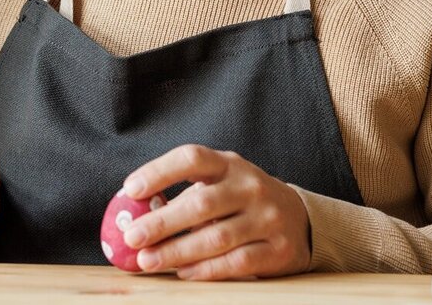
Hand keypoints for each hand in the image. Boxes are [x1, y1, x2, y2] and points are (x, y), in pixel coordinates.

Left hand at [121, 145, 310, 279]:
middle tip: (132, 236)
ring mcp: (267, 218)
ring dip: (177, 251)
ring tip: (147, 260)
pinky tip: (182, 272)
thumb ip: (186, 193)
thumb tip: (136, 213)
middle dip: (162, 222)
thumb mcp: (220, 182)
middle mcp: (250, 186)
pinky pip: (237, 262)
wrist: (300, 219)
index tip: (130, 189)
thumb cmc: (241, 199)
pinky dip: (206, 270)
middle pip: (201, 203)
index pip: (191, 158)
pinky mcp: (279, 250)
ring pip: (216, 237)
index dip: (159, 171)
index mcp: (229, 163)